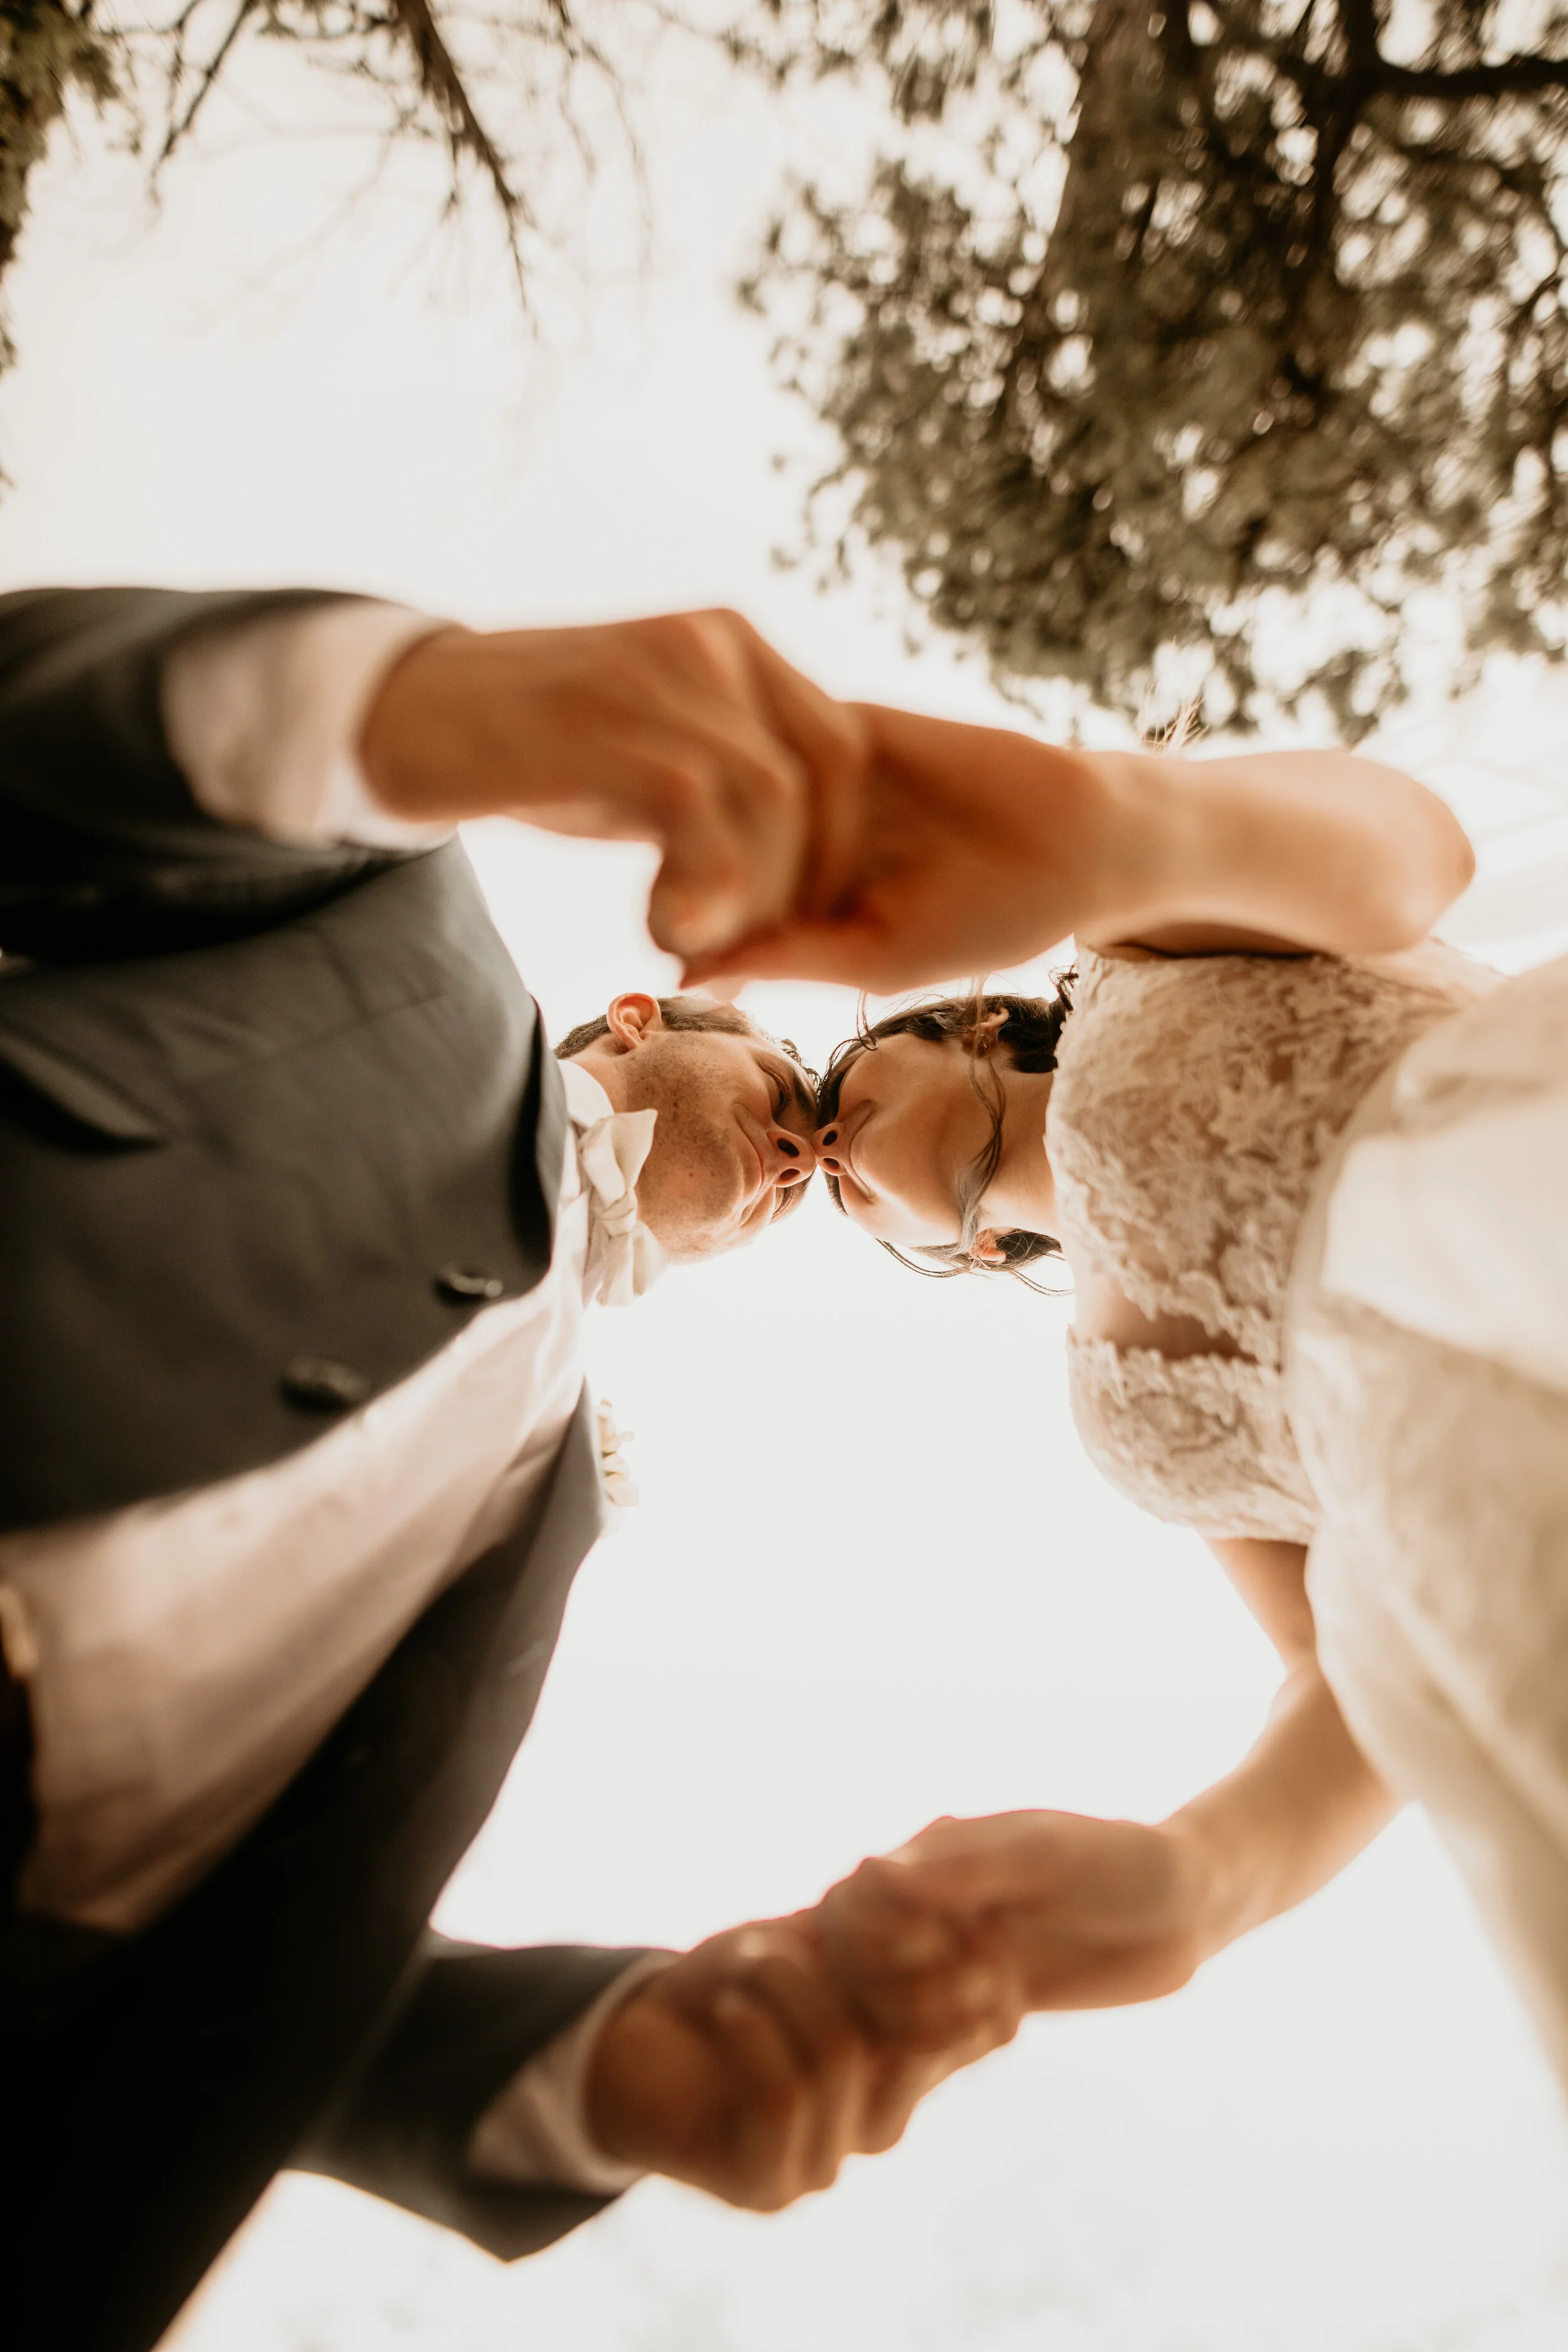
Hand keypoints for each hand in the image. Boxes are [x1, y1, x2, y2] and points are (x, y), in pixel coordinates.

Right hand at [358, 611, 867, 962]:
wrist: (409, 715)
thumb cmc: (539, 750)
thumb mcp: (652, 758)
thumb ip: (729, 794)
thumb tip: (798, 886)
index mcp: (734, 644)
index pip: (841, 751)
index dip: (836, 847)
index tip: (793, 919)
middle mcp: (710, 642)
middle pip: (820, 778)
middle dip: (801, 881)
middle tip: (748, 948)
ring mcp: (656, 673)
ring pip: (769, 799)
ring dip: (748, 896)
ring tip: (690, 944)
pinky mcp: (603, 720)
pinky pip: (696, 811)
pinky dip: (698, 887)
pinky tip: (659, 927)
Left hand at [585, 1912, 1023, 2210]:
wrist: (623, 2045)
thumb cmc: (727, 1978)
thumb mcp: (809, 1934)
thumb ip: (875, 1926)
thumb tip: (949, 1849)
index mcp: (908, 2061)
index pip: (981, 2026)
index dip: (970, 1960)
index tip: (924, 1892)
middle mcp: (882, 2120)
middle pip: (921, 2034)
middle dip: (867, 1959)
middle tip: (821, 1917)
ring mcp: (827, 2161)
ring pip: (842, 2054)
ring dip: (788, 1984)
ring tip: (750, 1959)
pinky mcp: (766, 2184)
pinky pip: (781, 2098)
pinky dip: (753, 2034)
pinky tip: (729, 2006)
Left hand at [682, 706, 1139, 993]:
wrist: (1076, 837)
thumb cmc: (985, 918)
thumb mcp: (879, 955)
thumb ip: (786, 956)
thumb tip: (683, 976)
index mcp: (790, 905)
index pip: (705, 905)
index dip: (681, 917)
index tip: (667, 936)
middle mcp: (791, 839)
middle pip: (704, 840)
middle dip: (690, 864)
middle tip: (683, 882)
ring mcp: (814, 778)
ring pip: (734, 784)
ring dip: (724, 811)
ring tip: (726, 834)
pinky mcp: (846, 723)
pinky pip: (782, 727)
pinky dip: (769, 752)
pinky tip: (775, 780)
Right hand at [819, 1810, 1215, 2034]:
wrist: (1184, 1910)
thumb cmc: (1120, 1862)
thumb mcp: (1050, 1854)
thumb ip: (966, 1868)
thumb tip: (871, 1872)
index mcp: (929, 1856)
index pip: (849, 1901)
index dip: (880, 1937)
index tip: (952, 1943)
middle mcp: (923, 1910)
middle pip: (850, 1966)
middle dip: (911, 1990)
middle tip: (991, 1985)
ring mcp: (945, 1963)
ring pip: (877, 2017)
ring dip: (931, 2028)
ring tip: (1002, 2013)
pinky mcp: (971, 2012)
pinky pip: (919, 2051)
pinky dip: (947, 2057)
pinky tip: (1008, 2033)